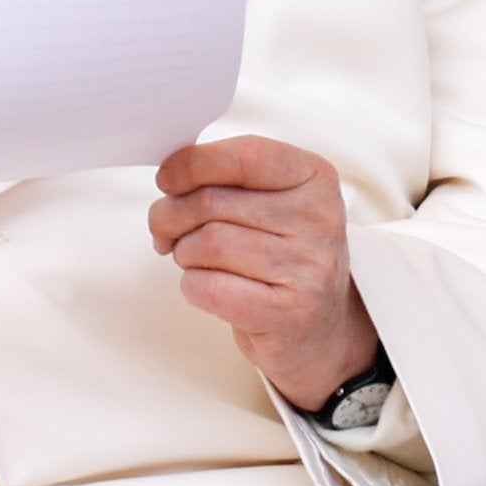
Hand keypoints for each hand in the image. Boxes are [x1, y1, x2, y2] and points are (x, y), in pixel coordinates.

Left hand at [149, 136, 378, 411]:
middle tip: (165, 230)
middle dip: (171, 215)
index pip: (245, 156)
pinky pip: (209, 287)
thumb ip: (229, 179)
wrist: (321, 330)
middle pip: (212, 202)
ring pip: (207, 244)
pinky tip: (206, 287)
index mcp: (315, 179)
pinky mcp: (287, 314)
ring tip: (192, 259)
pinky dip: (192, 285)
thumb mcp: (273, 202)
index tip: (167, 180)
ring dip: (183, 252)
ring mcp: (307, 269)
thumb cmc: (283, 256)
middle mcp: (319, 220)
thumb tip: (170, 174)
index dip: (192, 164)